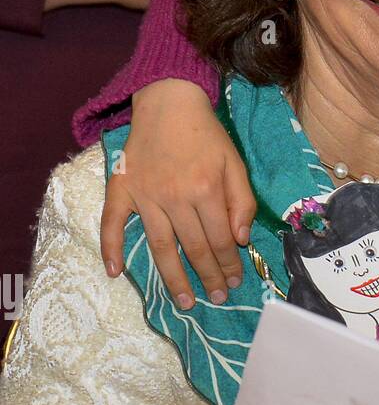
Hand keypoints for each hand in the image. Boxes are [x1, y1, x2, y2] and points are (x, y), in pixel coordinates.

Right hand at [101, 80, 255, 306]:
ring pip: (159, 246)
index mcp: (206, 190)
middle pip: (193, 248)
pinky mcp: (121, 189)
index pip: (220, 239)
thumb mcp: (235, 163)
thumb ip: (241, 201)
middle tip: (216, 299)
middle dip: (207, 278)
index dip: (229, 264)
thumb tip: (240, 240)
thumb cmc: (206, 135)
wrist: (168, 103)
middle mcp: (175, 197)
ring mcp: (145, 195)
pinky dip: (110, 249)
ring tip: (183, 301)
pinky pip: (111, 224)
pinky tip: (115, 274)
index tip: (234, 282)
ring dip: (172, 278)